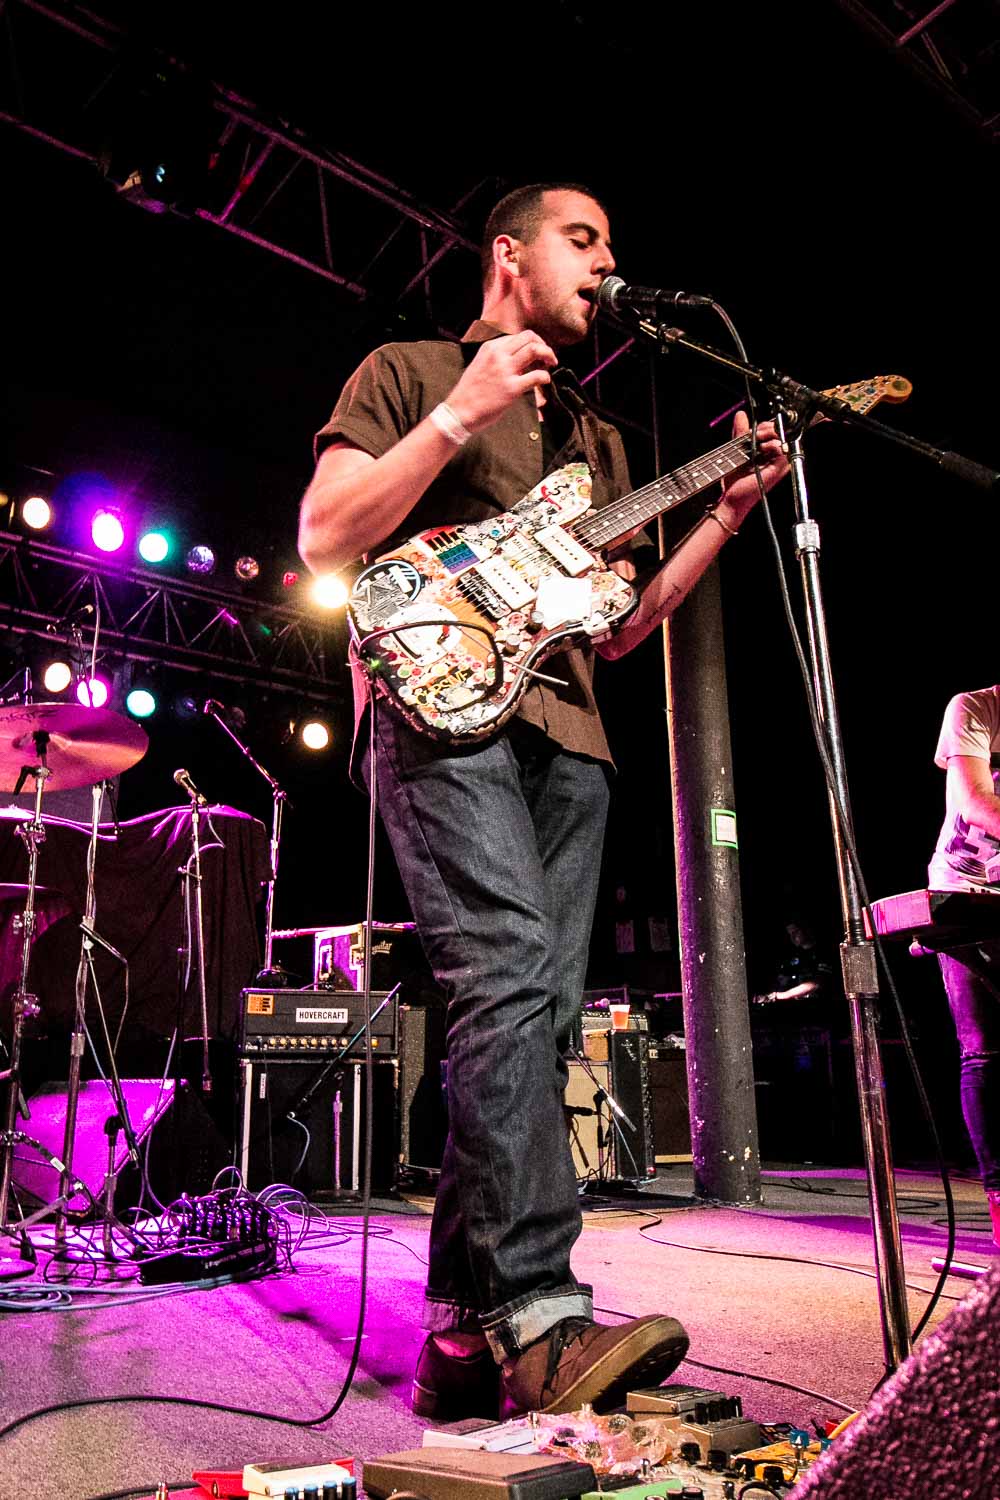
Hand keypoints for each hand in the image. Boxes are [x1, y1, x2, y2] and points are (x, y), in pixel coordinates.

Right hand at [447, 331, 557, 433]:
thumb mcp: (480, 364)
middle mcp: (497, 354)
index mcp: (490, 347)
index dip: (532, 343)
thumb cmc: (470, 392)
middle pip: (529, 337)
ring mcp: (505, 370)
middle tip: (548, 357)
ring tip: (551, 364)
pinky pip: (537, 375)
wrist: (459, 412)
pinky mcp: (512, 388)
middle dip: (543, 345)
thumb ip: (497, 358)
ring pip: (534, 349)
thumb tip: (517, 360)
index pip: (518, 336)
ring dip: (549, 355)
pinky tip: (545, 381)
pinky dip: (545, 377)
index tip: (537, 353)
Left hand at [716, 409, 788, 528]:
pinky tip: (760, 449)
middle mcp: (776, 457)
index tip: (754, 429)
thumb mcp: (736, 451)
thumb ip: (740, 432)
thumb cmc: (735, 481)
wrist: (732, 498)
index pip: (773, 430)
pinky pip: (781, 449)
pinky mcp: (779, 469)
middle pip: (778, 431)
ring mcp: (779, 463)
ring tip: (755, 443)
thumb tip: (741, 415)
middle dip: (765, 428)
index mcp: (769, 453)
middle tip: (754, 434)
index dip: (765, 426)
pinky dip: (771, 445)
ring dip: (766, 435)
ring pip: (780, 437)